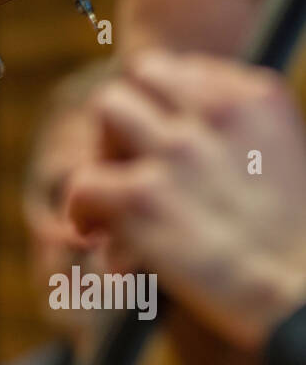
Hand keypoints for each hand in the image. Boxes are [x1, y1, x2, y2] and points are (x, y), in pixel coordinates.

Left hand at [66, 51, 305, 352]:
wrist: (296, 294)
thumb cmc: (284, 245)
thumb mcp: (276, 160)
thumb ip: (226, 140)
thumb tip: (158, 148)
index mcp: (256, 98)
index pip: (180, 70)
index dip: (159, 110)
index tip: (155, 148)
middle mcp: (218, 111)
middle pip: (139, 76)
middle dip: (125, 119)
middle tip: (126, 168)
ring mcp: (178, 150)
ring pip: (107, 109)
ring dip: (102, 151)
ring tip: (112, 197)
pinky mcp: (143, 196)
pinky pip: (83, 180)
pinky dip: (80, 208)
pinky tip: (95, 233)